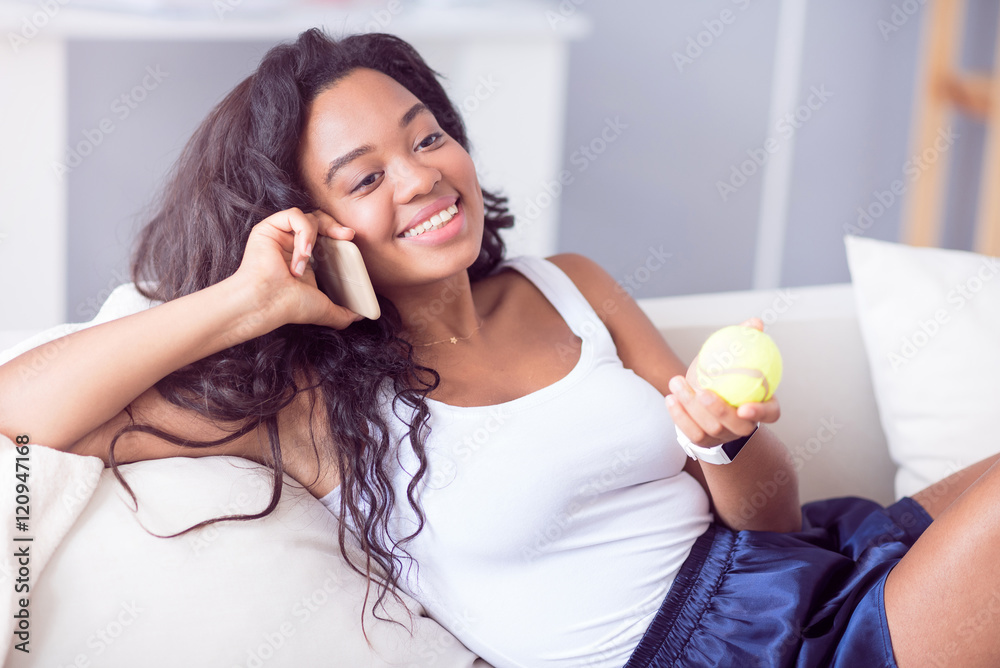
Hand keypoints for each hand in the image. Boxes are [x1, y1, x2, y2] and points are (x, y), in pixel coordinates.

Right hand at [231, 207, 362, 330]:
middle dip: (334, 225)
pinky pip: (294, 216)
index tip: (351, 238)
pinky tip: (301, 252)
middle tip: (346, 236)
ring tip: (306, 260)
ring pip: (308, 217)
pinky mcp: (269, 228)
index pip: (326, 236)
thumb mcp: (324, 308)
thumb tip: (361, 316)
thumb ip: (344, 313)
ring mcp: (281, 235)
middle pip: (319, 220)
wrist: (266, 304)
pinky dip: (303, 232)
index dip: (339, 234)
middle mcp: (292, 244)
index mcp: (304, 258)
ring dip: (313, 238)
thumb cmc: (288, 306)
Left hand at [666, 318, 780, 446]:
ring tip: (676, 382)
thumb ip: (746, 340)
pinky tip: (671, 398)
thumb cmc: (726, 373)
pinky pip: (691, 433)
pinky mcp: (703, 441)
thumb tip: (755, 323)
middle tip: (702, 392)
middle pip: (737, 426)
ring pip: (710, 429)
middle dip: (719, 411)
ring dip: (691, 407)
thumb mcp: (736, 356)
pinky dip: (679, 416)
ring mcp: (723, 436)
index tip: (745, 407)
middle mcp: (744, 425)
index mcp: (761, 405)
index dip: (761, 413)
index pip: (770, 413)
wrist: (705, 393)